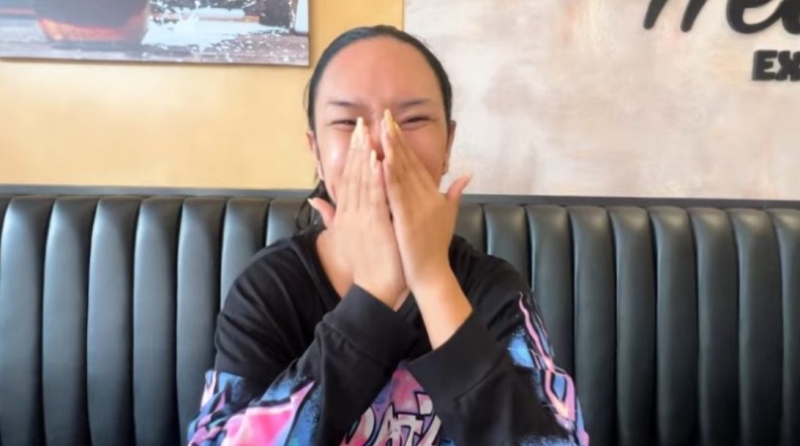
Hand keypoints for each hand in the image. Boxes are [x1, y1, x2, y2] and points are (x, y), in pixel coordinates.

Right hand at [309, 117, 406, 307]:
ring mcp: (361, 219)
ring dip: (364, 157)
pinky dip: (375, 179)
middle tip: (361, 124)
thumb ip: (330, 216)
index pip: (347, 180)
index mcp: (346, 215)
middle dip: (356, 149)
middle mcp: (351, 214)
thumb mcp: (344, 237)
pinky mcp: (374, 226)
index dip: (351, 156)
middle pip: (352, 176)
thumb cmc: (365, 265)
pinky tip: (378, 161)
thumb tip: (315, 199)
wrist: (374, 290)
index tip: (356, 135)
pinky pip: (374, 199)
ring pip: (361, 183)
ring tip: (368, 134)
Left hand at [380, 109, 471, 291]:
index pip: (416, 163)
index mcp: (432, 195)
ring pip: (402, 174)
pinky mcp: (407, 220)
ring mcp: (417, 208)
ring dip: (392, 151)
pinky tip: (381, 161)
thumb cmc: (435, 247)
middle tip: (385, 115)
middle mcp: (426, 197)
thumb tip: (467, 174)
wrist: (432, 274)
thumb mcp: (448, 216)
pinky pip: (396, 195)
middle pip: (409, 162)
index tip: (393, 124)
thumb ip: (455, 194)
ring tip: (381, 129)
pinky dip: (389, 178)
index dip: (404, 143)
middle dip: (396, 138)